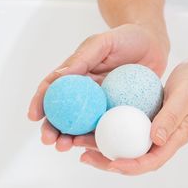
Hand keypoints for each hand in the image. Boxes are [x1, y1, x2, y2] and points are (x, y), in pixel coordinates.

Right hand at [27, 23, 169, 151]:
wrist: (154, 44)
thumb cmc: (126, 38)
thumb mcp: (102, 43)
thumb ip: (82, 58)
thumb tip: (59, 77)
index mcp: (75, 75)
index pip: (52, 90)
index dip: (40, 103)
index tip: (33, 116)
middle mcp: (85, 92)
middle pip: (64, 114)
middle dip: (53, 130)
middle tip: (50, 141)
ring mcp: (102, 104)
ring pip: (83, 125)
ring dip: (72, 138)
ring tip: (66, 147)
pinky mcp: (119, 111)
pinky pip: (108, 127)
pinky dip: (99, 138)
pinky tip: (94, 148)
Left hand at [76, 55, 187, 174]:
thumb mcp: (186, 96)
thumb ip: (171, 117)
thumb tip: (155, 139)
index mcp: (174, 138)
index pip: (151, 161)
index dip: (130, 166)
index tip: (110, 162)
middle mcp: (163, 138)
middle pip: (134, 159)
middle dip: (108, 161)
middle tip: (83, 156)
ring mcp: (156, 128)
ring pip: (127, 144)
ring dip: (104, 146)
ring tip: (79, 141)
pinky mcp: (150, 117)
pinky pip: (127, 127)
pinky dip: (111, 128)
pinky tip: (94, 121)